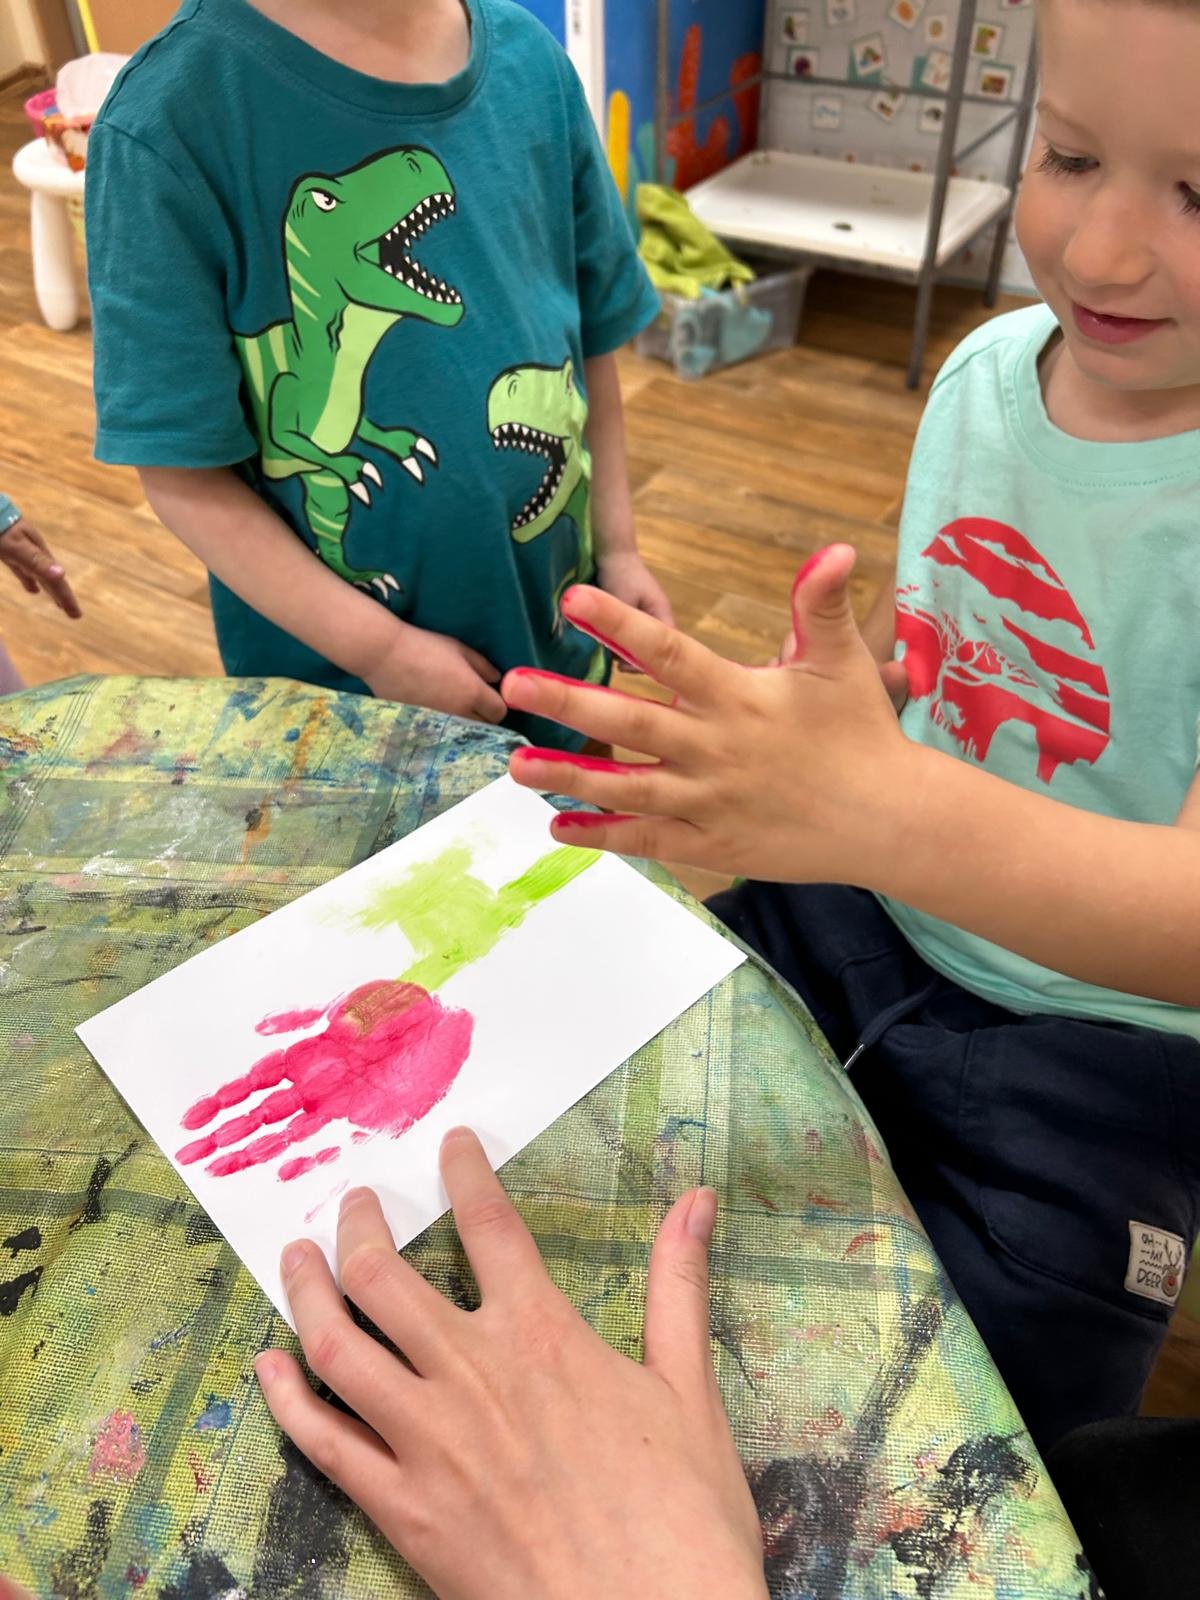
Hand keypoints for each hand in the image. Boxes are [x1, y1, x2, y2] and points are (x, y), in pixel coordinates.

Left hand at [0, 519, 81, 617]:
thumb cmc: (1, 529)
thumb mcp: (16, 546)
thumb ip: (36, 560)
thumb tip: (62, 574)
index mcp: (38, 555)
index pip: (56, 581)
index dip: (66, 597)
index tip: (77, 616)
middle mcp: (34, 555)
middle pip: (51, 579)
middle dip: (61, 596)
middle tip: (74, 615)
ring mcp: (21, 552)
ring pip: (40, 576)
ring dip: (49, 589)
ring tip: (58, 605)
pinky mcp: (8, 551)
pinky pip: (23, 571)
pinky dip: (29, 581)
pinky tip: (32, 589)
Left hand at [255, 1128, 767, 1599]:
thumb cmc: (681, 1516)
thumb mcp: (690, 1389)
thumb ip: (678, 1285)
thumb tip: (698, 1199)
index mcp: (541, 1336)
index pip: (489, 1227)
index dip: (465, 1174)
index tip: (450, 1144)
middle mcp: (471, 1374)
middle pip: (387, 1276)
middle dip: (361, 1224)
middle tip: (354, 1198)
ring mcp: (427, 1443)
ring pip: (339, 1346)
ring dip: (308, 1290)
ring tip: (296, 1256)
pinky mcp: (401, 1511)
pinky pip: (323, 1444)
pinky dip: (288, 1398)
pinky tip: (271, 1366)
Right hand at [363, 623, 505, 723]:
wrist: (385, 656)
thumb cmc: (424, 646)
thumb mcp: (459, 649)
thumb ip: (482, 666)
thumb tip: (496, 680)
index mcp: (473, 692)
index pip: (499, 712)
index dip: (497, 703)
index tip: (490, 694)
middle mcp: (460, 713)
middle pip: (485, 726)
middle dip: (484, 715)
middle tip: (473, 699)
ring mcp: (440, 722)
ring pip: (464, 731)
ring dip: (465, 721)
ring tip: (454, 703)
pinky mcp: (423, 726)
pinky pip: (442, 731)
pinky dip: (445, 723)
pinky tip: (437, 707)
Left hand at [502, 545, 915, 882]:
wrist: (890, 821)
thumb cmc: (864, 734)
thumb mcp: (843, 662)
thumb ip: (822, 606)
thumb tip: (834, 547)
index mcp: (739, 697)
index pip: (669, 653)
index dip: (620, 625)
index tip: (573, 600)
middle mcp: (716, 748)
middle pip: (631, 723)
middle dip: (569, 703)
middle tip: (513, 685)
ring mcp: (710, 801)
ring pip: (628, 788)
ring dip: (570, 776)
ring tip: (516, 765)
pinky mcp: (712, 845)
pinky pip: (648, 839)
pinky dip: (603, 836)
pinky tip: (558, 825)